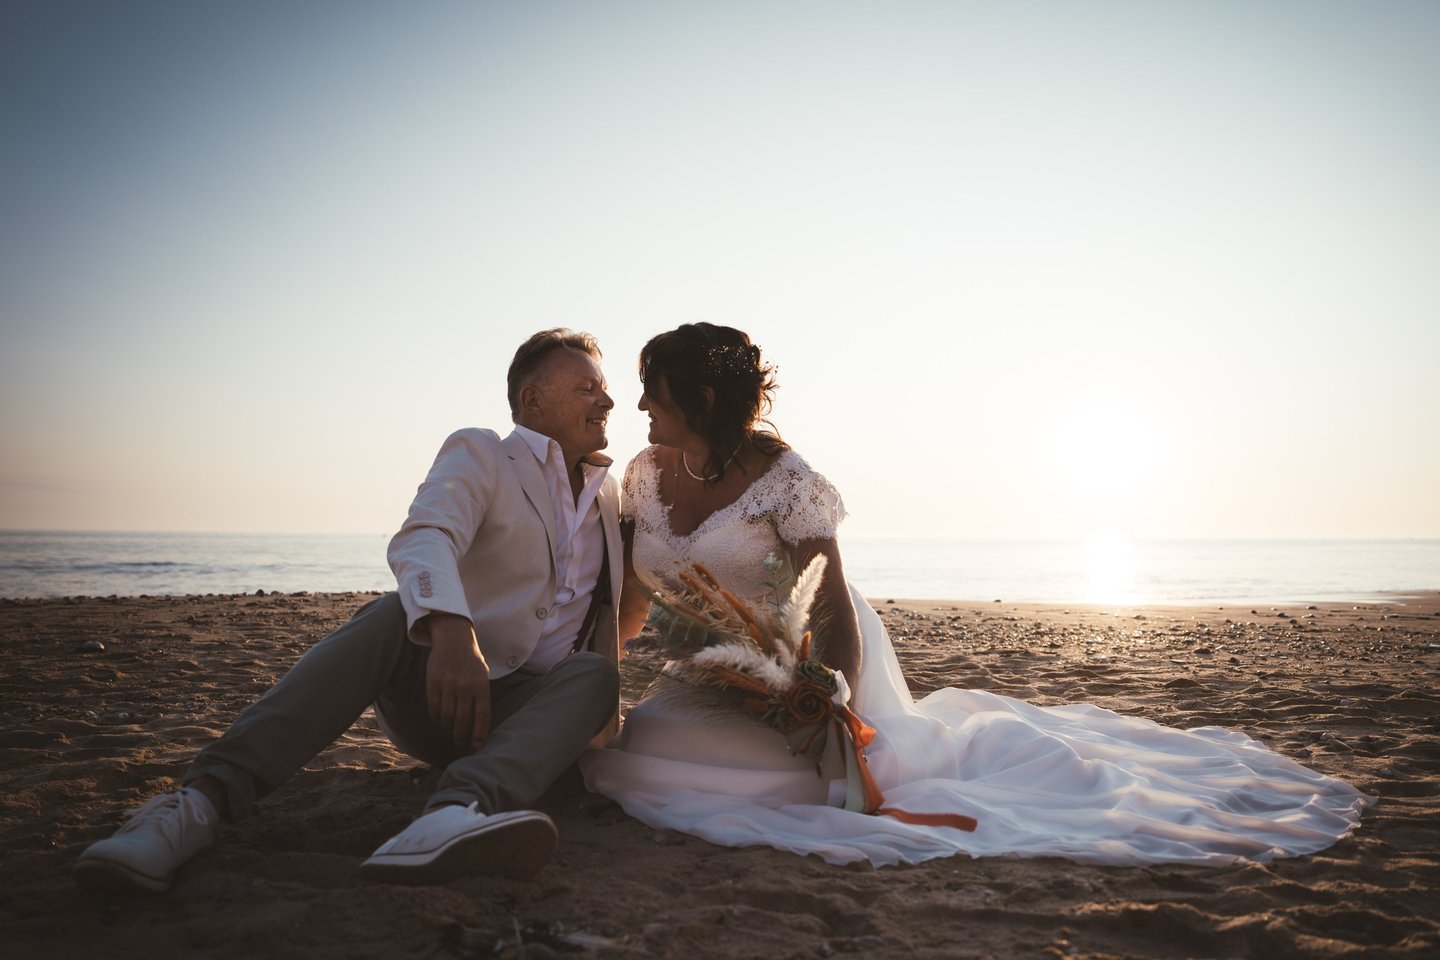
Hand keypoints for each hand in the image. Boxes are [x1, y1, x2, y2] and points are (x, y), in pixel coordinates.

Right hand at [422, 614, 491, 748]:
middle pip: (462, 721)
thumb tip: (480, 726)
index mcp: (481, 685)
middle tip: (461, 742)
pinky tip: (440, 718)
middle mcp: (465, 686)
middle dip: (462, 736)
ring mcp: (448, 684)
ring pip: (446, 717)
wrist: (454, 638)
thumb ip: (482, 697)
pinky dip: (436, 717)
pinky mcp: (433, 682)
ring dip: (448, 728)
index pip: (482, 717)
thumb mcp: (483, 675)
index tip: (476, 746)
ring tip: (451, 730)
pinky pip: (433, 708)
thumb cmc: (471, 661)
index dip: (479, 735)